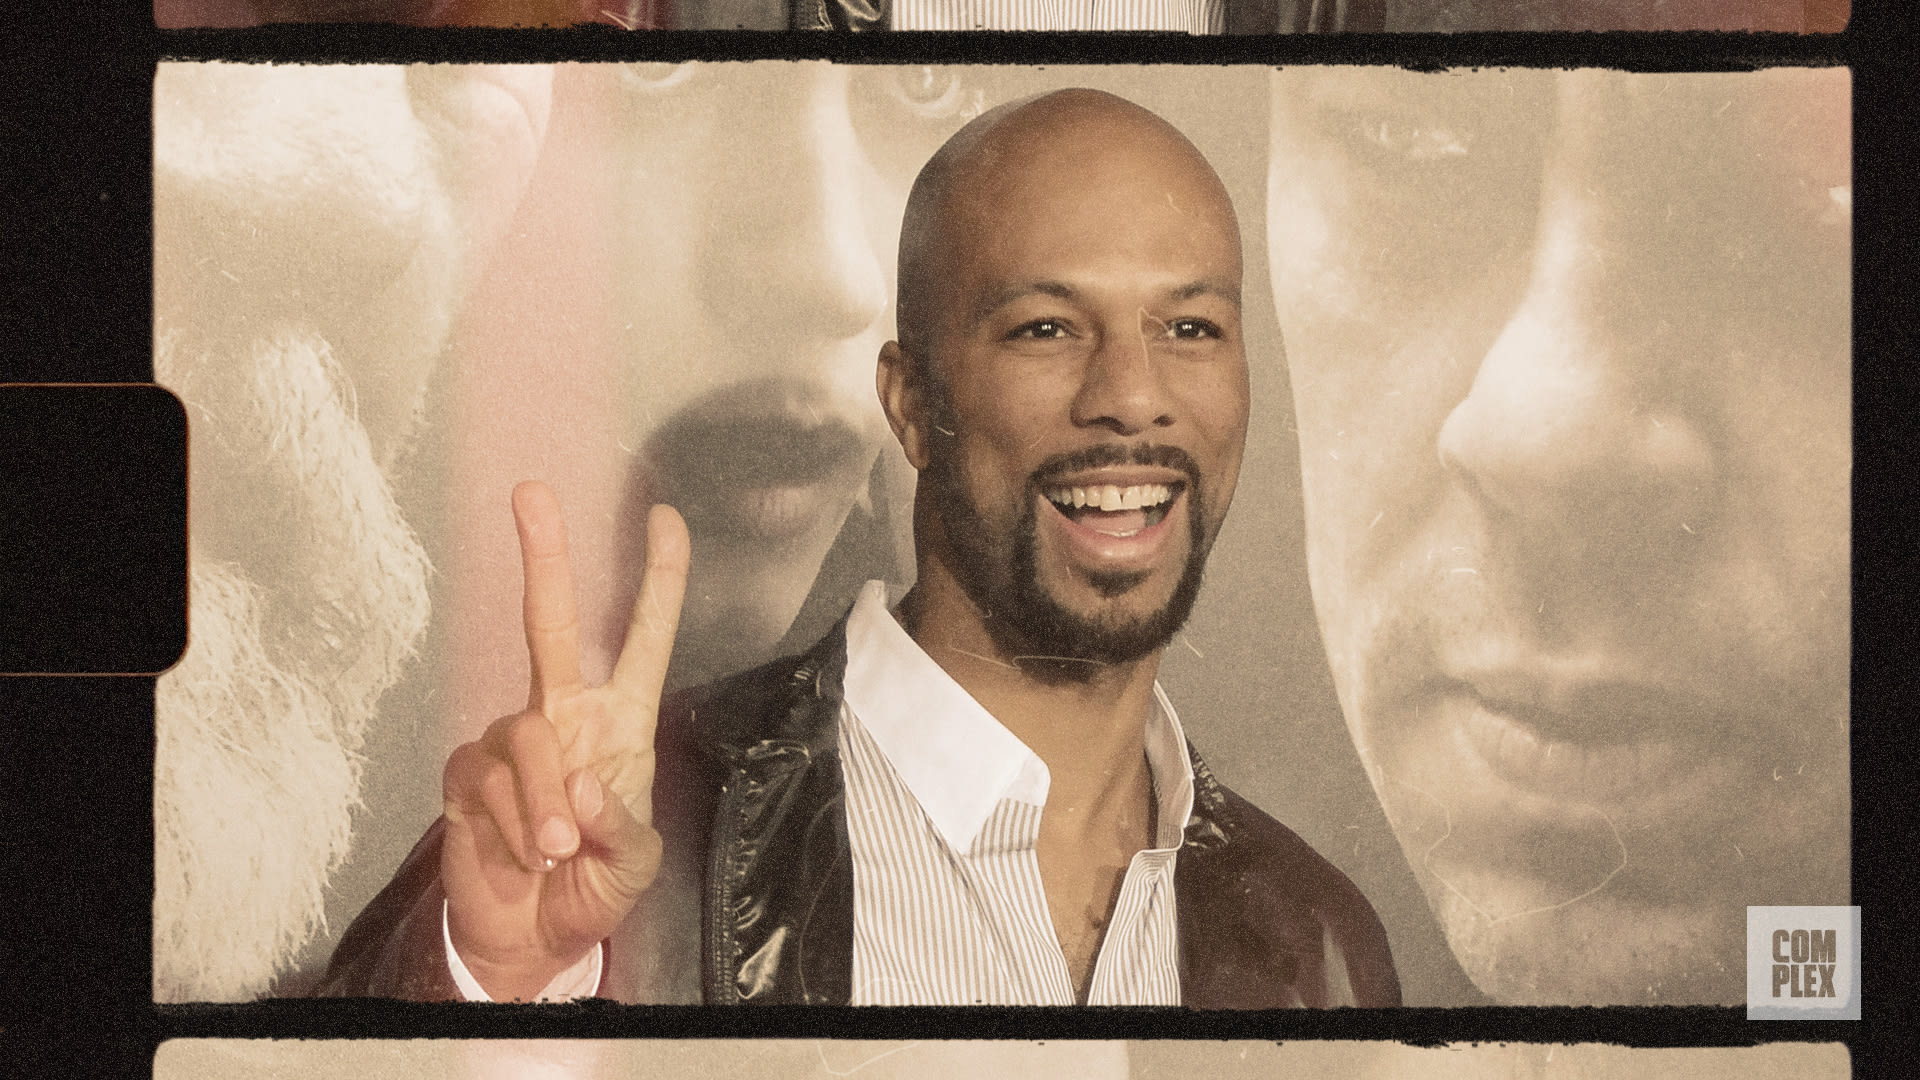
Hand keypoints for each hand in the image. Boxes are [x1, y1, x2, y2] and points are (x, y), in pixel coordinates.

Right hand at [440, 481, 688, 1000]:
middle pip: (549, 623)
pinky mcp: (467, 773)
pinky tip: (521, 858)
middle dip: (544, 556)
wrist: (533, 939)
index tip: (664, 518)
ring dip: (545, 806)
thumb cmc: (593, 885)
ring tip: (555, 855)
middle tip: (533, 493)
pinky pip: (489, 785)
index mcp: (619, 719)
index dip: (657, 580)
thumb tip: (580, 786)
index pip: (642, 637)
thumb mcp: (634, 863)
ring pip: (527, 741)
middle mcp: (563, 713)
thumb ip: (619, 826)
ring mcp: (512, 739)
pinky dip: (511, 829)